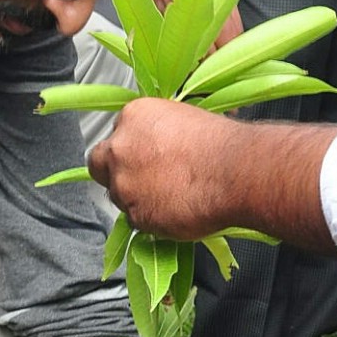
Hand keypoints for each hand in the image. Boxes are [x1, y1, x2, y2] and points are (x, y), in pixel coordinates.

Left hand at [89, 98, 240, 238]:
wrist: (237, 172)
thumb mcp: (185, 120)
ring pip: (118, 195)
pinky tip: (176, 210)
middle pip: (99, 164)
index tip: (144, 155)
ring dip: (137, 197)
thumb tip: (158, 146)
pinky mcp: (136, 214)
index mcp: (133, 116)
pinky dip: (152, 218)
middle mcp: (121, 148)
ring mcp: (125, 183)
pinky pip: (137, 220)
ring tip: (170, 196)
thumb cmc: (221, 145)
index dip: (130, 147)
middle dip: (113, 172)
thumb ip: (158, 133)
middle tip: (140, 178)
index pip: (116, 133)